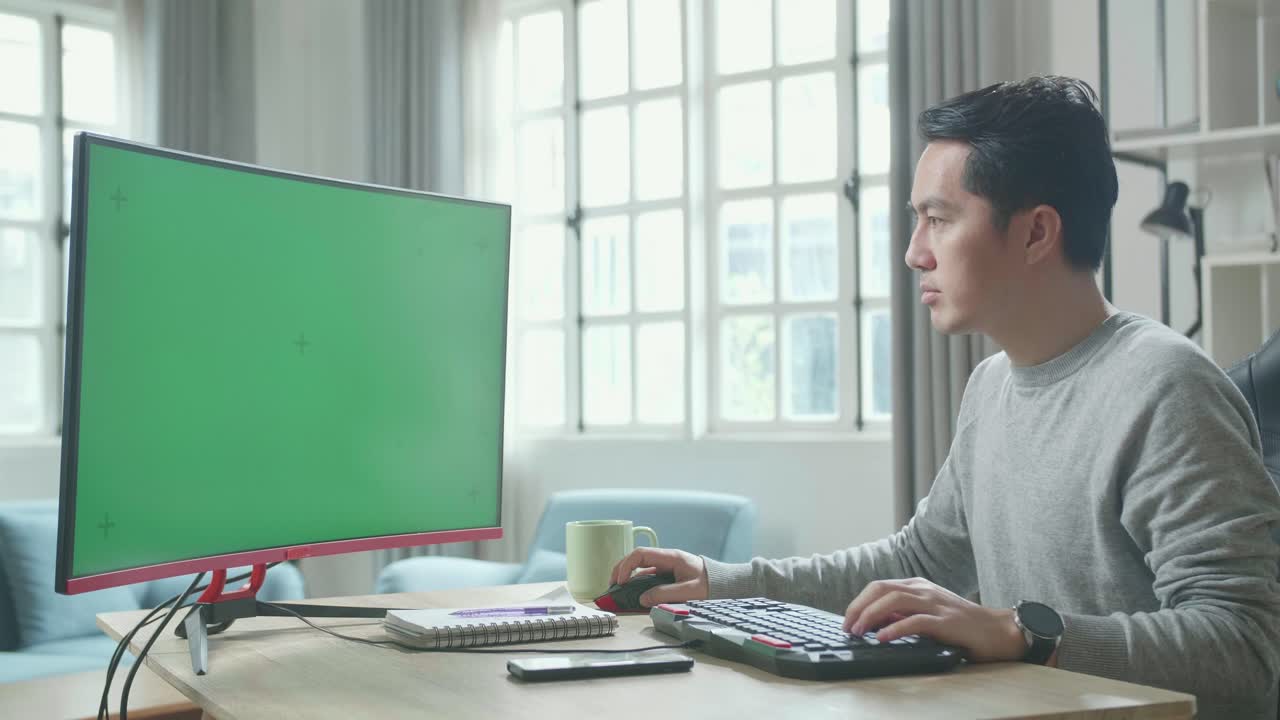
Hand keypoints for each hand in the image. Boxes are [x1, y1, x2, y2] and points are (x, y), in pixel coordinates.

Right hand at [608, 547, 708, 607]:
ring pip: (640, 568)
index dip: (626, 566)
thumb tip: (643, 599)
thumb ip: (665, 594)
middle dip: (620, 570)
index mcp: (670, 557)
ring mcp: (666, 567)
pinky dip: (637, 584)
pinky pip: (648, 577)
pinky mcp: (668, 575)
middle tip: (612, 585)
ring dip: (627, 577)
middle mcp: (666, 559)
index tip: (620, 581)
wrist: (725, 583)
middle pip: (636, 559)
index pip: (640, 554)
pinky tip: (632, 593)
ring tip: (618, 590)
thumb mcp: (689, 591)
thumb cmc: (710, 584)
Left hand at [842, 578, 1025, 662]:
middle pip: (881, 590)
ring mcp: (935, 603)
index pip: (878, 587)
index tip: (847, 620)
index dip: (858, 602)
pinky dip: (895, 629)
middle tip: (847, 627)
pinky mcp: (946, 621)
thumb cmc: (961, 624)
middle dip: (859, 607)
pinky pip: (915, 621)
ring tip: (859, 632)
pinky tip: (882, 638)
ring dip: (871, 616)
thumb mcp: (927, 613)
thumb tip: (875, 622)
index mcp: (917, 585)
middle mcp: (923, 589)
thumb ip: (903, 614)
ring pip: (894, 601)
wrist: (997, 630)